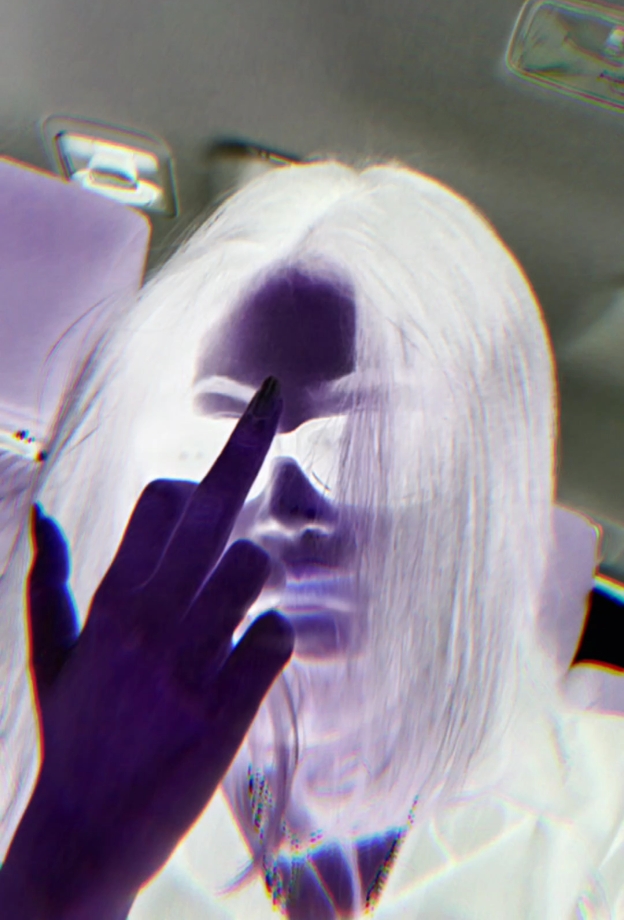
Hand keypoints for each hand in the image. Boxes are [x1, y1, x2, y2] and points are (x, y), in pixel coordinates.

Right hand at [0, 377, 293, 918]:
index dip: (191, 481)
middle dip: (245, 442)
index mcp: (111, 601)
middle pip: (211, 507)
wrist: (83, 837)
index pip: (158, 499)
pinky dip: (277, 639)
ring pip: (253, 565)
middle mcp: (151, 620)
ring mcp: (190, 663)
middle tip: (269, 396)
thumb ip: (50, 580)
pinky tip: (259, 658)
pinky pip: (277, 638)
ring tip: (245, 603)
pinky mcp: (226, 710)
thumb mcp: (52, 654)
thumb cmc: (74, 735)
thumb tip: (43, 515)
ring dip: (261, 573)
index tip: (213, 472)